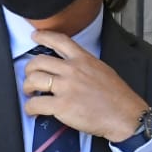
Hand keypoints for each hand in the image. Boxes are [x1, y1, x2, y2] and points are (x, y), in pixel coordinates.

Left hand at [24, 30, 150, 140]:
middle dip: (29, 70)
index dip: (44, 36)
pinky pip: (35, 103)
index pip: (59, 40)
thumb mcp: (102, 69)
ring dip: (27, 87)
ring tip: (30, 93)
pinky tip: (33, 110)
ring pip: (33, 80)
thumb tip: (70, 67)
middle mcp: (72, 70)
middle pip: (39, 61)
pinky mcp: (62, 106)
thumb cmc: (117, 97)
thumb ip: (84, 65)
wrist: (125, 116)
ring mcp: (66, 87)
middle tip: (30, 77)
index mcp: (83, 59)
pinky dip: (30, 108)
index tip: (35, 36)